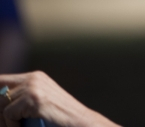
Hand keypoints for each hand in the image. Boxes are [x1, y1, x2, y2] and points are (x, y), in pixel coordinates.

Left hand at [0, 71, 119, 126]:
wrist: (81, 124)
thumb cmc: (59, 121)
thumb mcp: (36, 107)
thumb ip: (18, 101)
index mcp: (35, 78)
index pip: (1, 80)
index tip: (1, 111)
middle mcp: (34, 78)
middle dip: (0, 111)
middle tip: (12, 123)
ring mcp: (34, 86)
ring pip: (1, 103)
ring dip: (6, 121)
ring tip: (23, 125)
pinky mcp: (34, 98)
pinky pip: (8, 113)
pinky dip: (13, 125)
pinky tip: (27, 126)